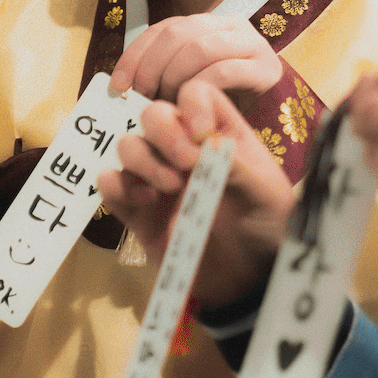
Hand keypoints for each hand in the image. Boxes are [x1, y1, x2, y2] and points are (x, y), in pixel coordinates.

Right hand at [98, 80, 293, 306]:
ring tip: (171, 188)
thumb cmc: (266, 229)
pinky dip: (118, 186)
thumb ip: (236, 166)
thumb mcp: (265, 194)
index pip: (196, 95)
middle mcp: (185, 150)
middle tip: (186, 164)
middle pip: (154, 113)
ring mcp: (158, 180)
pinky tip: (145, 203)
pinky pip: (111, 185)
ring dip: (144, 160)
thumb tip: (202, 146)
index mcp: (221, 135)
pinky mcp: (138, 212)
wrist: (249, 283)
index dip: (193, 106)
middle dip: (164, 132)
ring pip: (128, 145)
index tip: (204, 136)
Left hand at [111, 13, 281, 106]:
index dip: (135, 55)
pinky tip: (192, 105)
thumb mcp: (188, 80)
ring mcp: (251, 45)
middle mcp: (230, 25)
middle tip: (144, 98)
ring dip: (175, 77)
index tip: (118, 86)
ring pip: (201, 48)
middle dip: (153, 66)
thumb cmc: (224, 102)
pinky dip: (201, 88)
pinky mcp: (266, 69)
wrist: (273, 114)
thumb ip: (162, 73)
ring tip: (169, 103)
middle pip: (179, 33)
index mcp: (207, 23)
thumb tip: (120, 86)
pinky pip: (225, 71)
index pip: (162, 28)